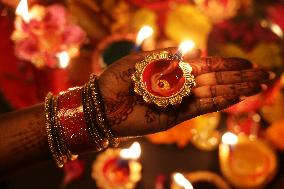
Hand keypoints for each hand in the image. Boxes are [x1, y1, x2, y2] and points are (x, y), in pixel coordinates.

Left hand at [98, 48, 273, 136]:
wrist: (101, 106)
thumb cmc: (116, 79)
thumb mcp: (140, 61)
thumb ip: (167, 56)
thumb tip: (196, 52)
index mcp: (171, 71)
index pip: (205, 66)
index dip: (226, 64)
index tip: (246, 63)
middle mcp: (179, 86)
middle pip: (214, 80)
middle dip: (239, 77)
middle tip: (264, 74)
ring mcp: (178, 102)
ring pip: (212, 94)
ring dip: (235, 89)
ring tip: (257, 85)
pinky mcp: (175, 117)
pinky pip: (200, 108)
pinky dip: (218, 102)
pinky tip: (235, 96)